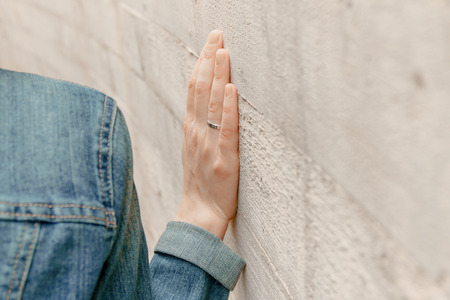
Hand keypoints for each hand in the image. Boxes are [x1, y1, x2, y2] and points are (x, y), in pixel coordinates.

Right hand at [174, 30, 239, 239]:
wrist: (200, 213)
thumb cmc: (201, 181)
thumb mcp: (195, 148)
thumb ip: (201, 124)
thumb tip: (211, 99)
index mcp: (191, 128)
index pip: (194, 88)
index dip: (202, 63)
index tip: (211, 42)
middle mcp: (197, 132)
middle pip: (201, 89)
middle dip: (210, 59)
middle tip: (218, 34)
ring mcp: (210, 145)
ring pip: (212, 104)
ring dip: (218, 76)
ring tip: (224, 51)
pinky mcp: (225, 159)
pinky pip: (227, 130)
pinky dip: (228, 108)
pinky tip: (231, 90)